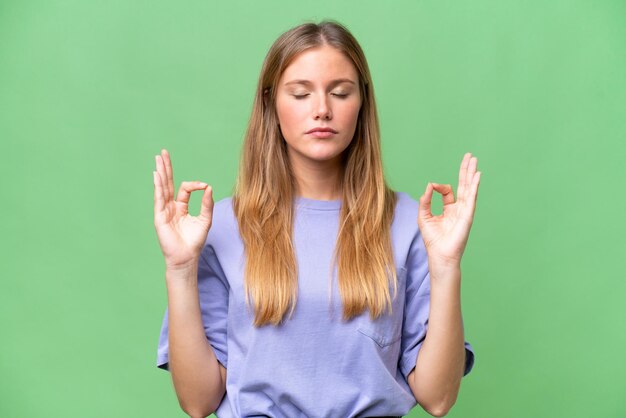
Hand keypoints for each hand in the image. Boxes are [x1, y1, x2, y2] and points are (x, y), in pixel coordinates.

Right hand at [153, 149, 213, 269]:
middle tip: (163, 152)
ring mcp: (164, 211)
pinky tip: (157, 175)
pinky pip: (159, 199)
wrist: (186, 257)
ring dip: (161, 172)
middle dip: (166, 168)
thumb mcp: (205, 220)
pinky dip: (158, 187)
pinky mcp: (159, 217)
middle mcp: (170, 207)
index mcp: (181, 207)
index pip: (184, 189)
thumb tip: (208, 187)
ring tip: (158, 158)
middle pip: (168, 183)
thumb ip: (207, 204)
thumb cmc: (195, 241)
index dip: (195, 185)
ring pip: (162, 188)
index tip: (205, 186)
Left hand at [417, 152, 480, 266]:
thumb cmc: (433, 239)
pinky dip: (474, 186)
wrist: (440, 254)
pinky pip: (471, 197)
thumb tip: (429, 185)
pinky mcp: (468, 215)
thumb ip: (425, 200)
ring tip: (474, 160)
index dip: (439, 186)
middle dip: (465, 170)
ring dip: (471, 173)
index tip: (431, 187)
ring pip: (469, 188)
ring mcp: (465, 211)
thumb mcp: (424, 216)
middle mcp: (459, 208)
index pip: (447, 191)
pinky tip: (477, 175)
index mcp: (449, 209)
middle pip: (464, 185)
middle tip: (469, 156)